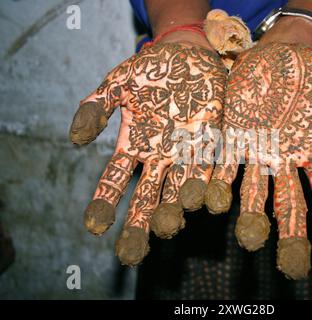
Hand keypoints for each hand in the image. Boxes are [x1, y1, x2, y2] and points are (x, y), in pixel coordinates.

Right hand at [70, 41, 226, 265]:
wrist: (189, 55)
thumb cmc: (152, 70)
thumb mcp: (119, 83)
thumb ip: (96, 106)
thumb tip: (75, 139)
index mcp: (134, 145)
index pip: (114, 180)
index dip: (104, 202)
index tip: (94, 227)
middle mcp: (159, 156)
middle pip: (147, 196)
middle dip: (139, 223)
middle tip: (131, 253)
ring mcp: (186, 152)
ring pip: (178, 189)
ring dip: (173, 209)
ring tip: (168, 225)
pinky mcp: (211, 143)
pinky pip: (208, 168)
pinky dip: (206, 185)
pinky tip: (204, 201)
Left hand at [204, 43, 311, 278]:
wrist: (268, 56)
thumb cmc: (304, 71)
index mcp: (310, 152)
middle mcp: (282, 161)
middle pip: (290, 203)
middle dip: (291, 233)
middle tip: (293, 266)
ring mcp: (254, 153)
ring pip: (253, 192)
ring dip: (251, 216)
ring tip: (250, 238)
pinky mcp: (229, 140)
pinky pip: (220, 167)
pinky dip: (214, 184)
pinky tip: (206, 202)